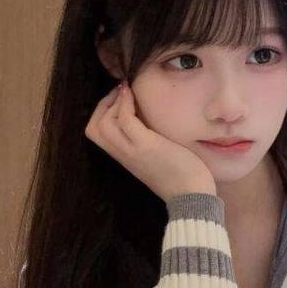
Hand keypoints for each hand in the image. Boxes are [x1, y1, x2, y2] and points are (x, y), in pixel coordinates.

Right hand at [85, 80, 216, 202]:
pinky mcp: (145, 146)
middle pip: (94, 127)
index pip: (97, 133)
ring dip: (113, 101)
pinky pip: (125, 119)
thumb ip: (148, 143)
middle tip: (121, 92)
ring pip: (102, 123)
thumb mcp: (158, 157)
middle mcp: (123, 155)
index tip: (118, 98)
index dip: (102, 112)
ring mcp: (132, 150)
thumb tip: (149, 121)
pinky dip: (125, 103)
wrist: (192, 196)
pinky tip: (134, 94)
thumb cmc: (182, 176)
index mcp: (125, 157)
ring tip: (128, 91)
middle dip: (103, 104)